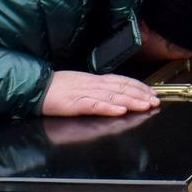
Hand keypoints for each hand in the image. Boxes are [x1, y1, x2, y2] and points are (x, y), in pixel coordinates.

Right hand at [42, 70, 160, 117]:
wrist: (36, 87)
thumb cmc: (57, 88)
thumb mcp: (81, 84)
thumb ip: (98, 90)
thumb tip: (116, 95)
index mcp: (95, 80)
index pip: (122, 81)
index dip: (139, 87)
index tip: (152, 92)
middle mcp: (94, 85)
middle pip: (122, 89)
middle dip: (141, 95)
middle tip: (155, 101)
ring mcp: (85, 94)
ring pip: (113, 97)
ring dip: (131, 101)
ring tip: (145, 105)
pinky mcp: (75, 104)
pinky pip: (95, 106)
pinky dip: (109, 108)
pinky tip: (120, 111)